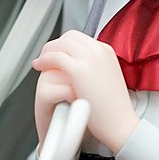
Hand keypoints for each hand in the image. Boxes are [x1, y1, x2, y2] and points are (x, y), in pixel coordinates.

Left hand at [32, 30, 138, 152]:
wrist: (120, 122)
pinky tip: (39, 67)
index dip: (65, 44)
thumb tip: (79, 67)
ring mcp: (90, 58)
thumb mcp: (106, 78)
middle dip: (54, 45)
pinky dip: (44, 60)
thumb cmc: (113, 108)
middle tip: (45, 56)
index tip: (56, 53)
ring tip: (40, 62)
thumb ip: (94, 68)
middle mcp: (99, 51)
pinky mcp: (79, 70)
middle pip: (69, 37)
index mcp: (106, 51)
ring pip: (61, 44)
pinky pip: (55, 57)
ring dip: (47, 51)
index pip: (80, 38)